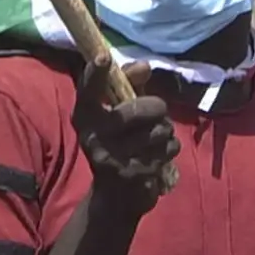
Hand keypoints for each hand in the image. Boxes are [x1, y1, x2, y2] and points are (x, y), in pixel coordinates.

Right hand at [77, 69, 178, 212]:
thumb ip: (129, 85)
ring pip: (160, 129)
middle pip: (138, 108)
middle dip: (157, 108)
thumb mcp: (118, 113)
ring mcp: (112, 157)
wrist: (114, 197)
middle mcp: (93, 136)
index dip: (95, 74)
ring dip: (166, 131)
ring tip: (155, 139)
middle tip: (157, 114)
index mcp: (85, 116)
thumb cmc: (119, 142)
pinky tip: (157, 156)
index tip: (104, 57)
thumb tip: (144, 66)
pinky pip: (168, 148)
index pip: (87, 90)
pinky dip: (169, 149)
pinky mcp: (133, 175)